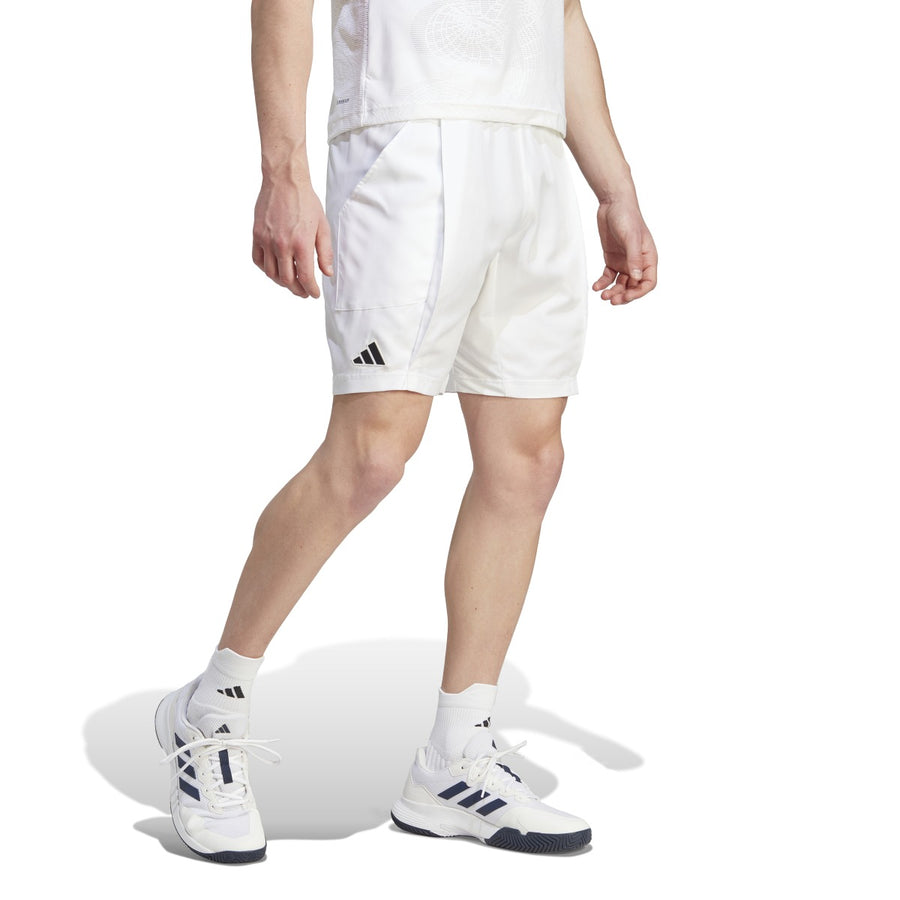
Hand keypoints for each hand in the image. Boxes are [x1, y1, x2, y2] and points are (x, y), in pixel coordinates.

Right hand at [252, 177, 333, 297]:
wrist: (284, 181)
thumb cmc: (306, 201)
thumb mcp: (323, 227)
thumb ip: (325, 252)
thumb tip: (326, 273)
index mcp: (301, 244)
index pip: (305, 278)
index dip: (311, 290)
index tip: (314, 294)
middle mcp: (282, 245)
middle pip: (287, 280)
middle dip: (297, 290)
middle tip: (304, 292)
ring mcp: (266, 241)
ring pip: (271, 273)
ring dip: (282, 282)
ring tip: (291, 282)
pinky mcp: (256, 235)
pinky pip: (258, 260)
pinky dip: (266, 269)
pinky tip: (275, 269)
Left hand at [593, 199, 657, 304]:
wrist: (613, 204)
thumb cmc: (627, 216)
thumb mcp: (631, 238)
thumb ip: (634, 258)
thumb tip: (637, 278)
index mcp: (648, 258)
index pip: (648, 282)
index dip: (639, 292)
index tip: (626, 296)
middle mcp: (638, 263)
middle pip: (634, 287)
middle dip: (623, 295)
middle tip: (611, 300)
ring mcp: (625, 262)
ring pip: (621, 284)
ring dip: (613, 292)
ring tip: (603, 295)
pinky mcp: (612, 260)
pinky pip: (609, 277)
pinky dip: (603, 283)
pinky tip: (596, 287)